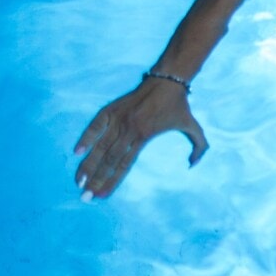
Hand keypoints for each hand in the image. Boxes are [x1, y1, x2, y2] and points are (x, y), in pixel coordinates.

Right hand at [74, 76, 208, 198]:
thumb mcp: (192, 125)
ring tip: (78, 181)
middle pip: (109, 159)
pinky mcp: (112, 108)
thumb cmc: (179, 105)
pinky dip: (86, 137)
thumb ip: (199, 146)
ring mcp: (119, 118)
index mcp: (145, 136)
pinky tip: (77, 152)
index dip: (112, 182)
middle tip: (85, 197)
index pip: (124, 165)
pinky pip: (95, 124)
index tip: (101, 196)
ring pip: (100, 145)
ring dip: (88, 164)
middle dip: (96, 179)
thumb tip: (193, 164)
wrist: (168, 79)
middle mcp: (129, 129)